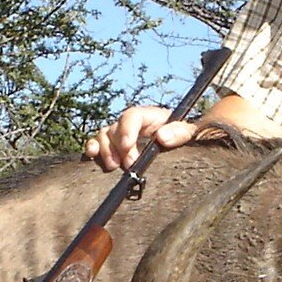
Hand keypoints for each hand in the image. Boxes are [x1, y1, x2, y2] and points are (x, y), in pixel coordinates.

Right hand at [83, 105, 201, 172]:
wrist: (183, 149)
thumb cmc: (186, 138)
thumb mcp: (189, 133)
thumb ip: (179, 132)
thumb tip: (161, 136)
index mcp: (149, 116)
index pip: (132, 115)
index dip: (126, 129)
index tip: (128, 145)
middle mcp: (132, 124)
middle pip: (115, 127)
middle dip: (118, 147)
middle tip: (128, 165)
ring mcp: (121, 135)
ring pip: (103, 134)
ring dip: (105, 150)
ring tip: (113, 166)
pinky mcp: (114, 147)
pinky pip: (97, 143)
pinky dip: (92, 148)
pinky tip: (92, 155)